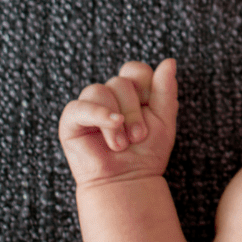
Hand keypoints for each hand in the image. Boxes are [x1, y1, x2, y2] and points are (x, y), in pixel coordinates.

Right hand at [59, 59, 178, 187]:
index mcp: (131, 92)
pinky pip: (80, 106)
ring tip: (122, 144)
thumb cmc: (147, 152)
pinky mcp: (71, 121)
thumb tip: (169, 61)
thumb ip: (166, 89)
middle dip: (134, 112)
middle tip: (138, 137)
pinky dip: (98, 114)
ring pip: (101, 90)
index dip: (146, 86)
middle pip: (121, 82)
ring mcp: (89, 106)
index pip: (135, 70)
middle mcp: (109, 96)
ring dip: (118, 120)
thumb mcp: (165, 118)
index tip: (151, 110)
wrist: (129, 180)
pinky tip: (113, 126)